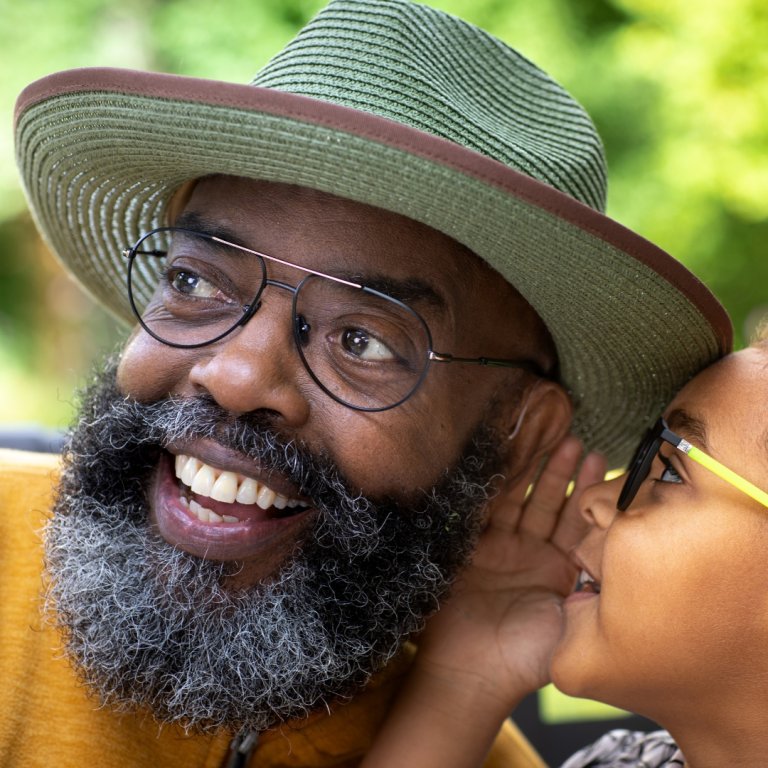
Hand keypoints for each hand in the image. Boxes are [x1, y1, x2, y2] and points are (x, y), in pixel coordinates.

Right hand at [412, 436, 606, 714]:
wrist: (472, 670)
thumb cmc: (525, 658)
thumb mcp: (571, 626)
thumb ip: (590, 594)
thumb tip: (618, 567)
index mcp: (561, 574)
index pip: (580, 527)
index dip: (591, 498)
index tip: (606, 469)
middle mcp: (534, 556)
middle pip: (553, 506)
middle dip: (568, 476)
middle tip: (583, 446)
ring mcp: (504, 548)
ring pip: (526, 501)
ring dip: (542, 473)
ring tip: (562, 444)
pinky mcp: (476, 545)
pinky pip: (493, 509)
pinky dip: (504, 484)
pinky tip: (517, 459)